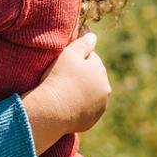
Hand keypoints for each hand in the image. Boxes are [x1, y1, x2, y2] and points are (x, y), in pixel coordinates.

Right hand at [21, 34, 110, 154]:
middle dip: (81, 75)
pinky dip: (77, 106)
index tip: (62, 63)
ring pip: (89, 94)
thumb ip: (83, 43)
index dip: (75, 58)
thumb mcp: (69, 54)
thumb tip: (93, 36)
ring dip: (80, 91)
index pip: (91, 58)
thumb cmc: (58, 78)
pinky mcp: (90, 121)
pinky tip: (65, 104)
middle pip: (92, 77)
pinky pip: (84, 109)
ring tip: (63, 91)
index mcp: (101, 72)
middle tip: (61, 77)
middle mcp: (105, 90)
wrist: (51, 110)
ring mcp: (99, 108)